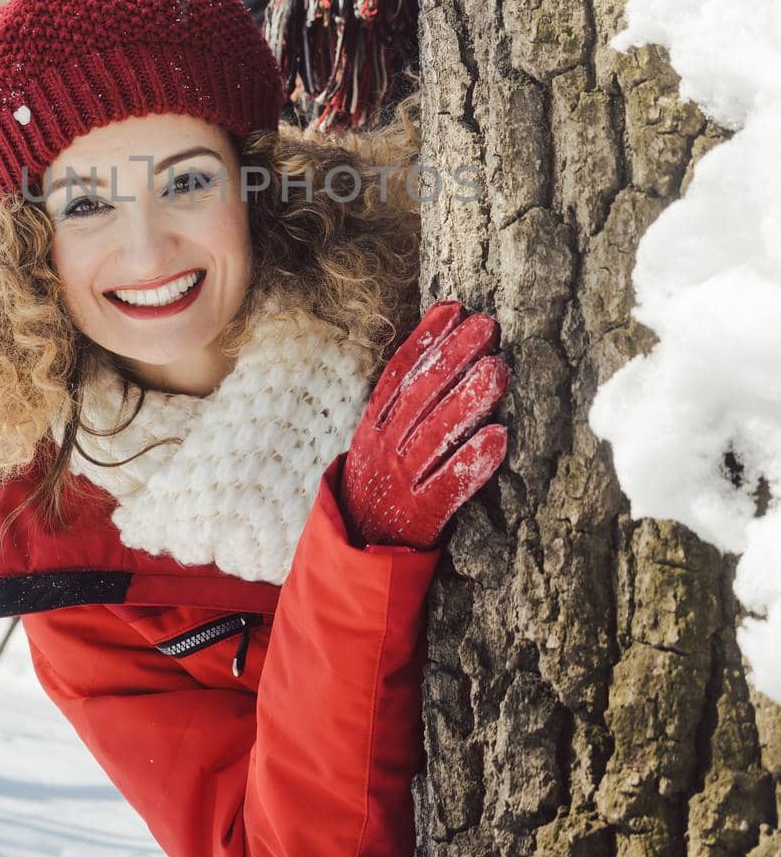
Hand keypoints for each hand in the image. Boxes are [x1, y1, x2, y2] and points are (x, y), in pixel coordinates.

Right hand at [341, 301, 508, 548]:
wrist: (357, 548)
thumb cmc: (381, 481)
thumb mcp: (380, 437)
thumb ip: (405, 401)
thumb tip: (441, 348)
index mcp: (375, 423)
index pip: (399, 372)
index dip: (426, 339)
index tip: (455, 309)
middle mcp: (386, 445)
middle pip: (420, 395)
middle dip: (454, 357)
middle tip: (488, 328)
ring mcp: (402, 478)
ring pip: (435, 434)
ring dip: (468, 400)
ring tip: (498, 371)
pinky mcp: (421, 513)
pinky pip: (448, 484)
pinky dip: (472, 461)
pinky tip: (499, 437)